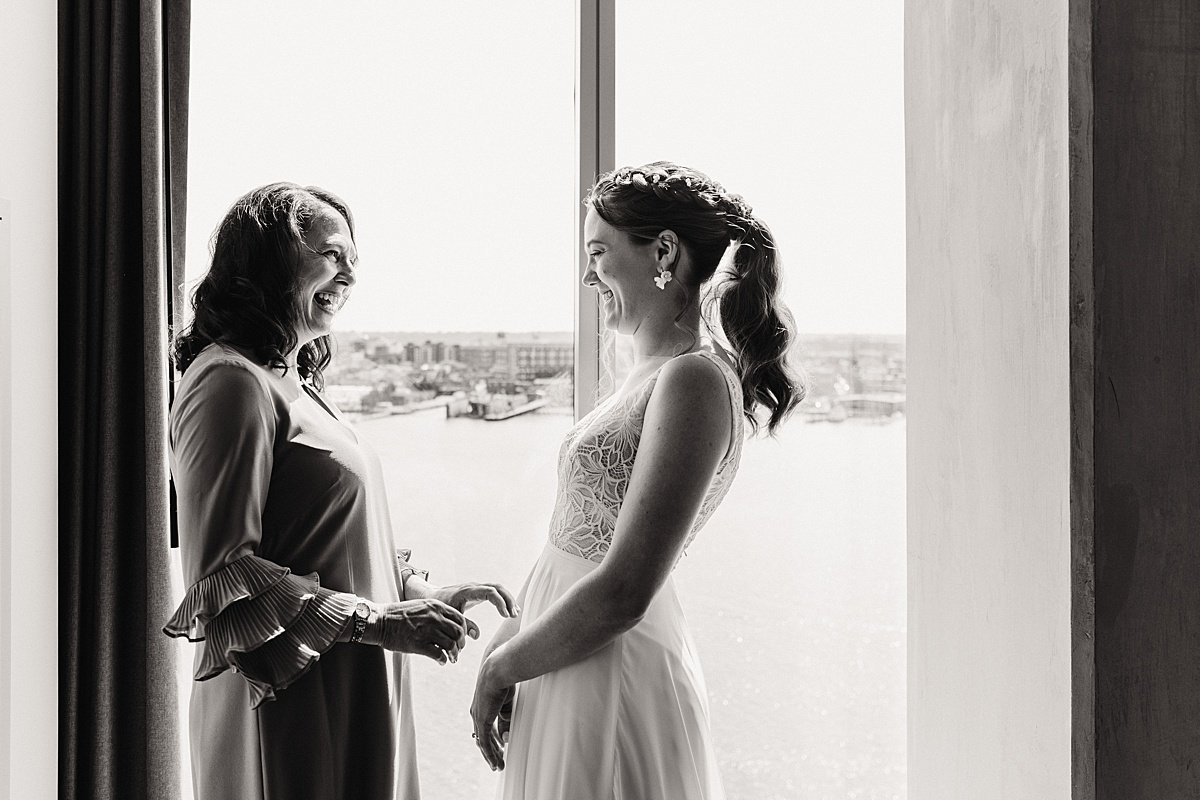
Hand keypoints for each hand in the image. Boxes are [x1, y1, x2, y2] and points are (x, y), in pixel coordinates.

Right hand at [361, 599, 469, 663]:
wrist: (380, 620)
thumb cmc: (400, 615)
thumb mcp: (422, 606)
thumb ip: (437, 613)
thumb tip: (451, 625)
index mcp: (436, 607)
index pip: (460, 619)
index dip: (464, 631)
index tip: (461, 639)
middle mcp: (434, 617)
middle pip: (459, 633)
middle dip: (461, 644)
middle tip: (457, 651)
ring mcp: (426, 630)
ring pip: (451, 645)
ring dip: (454, 654)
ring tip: (451, 659)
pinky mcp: (417, 644)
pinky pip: (438, 655)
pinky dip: (443, 660)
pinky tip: (441, 662)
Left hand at [434, 582, 519, 639]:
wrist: (434, 597)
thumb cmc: (441, 607)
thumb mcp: (451, 617)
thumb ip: (464, 626)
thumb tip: (476, 635)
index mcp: (468, 592)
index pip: (490, 592)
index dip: (500, 602)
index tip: (505, 615)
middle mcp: (475, 587)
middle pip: (498, 587)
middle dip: (508, 600)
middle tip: (514, 615)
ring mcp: (478, 588)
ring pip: (498, 588)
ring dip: (508, 599)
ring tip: (515, 613)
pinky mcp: (479, 591)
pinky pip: (495, 591)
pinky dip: (503, 599)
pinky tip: (508, 610)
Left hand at [470, 656, 512, 770]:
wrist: (498, 671)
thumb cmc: (504, 679)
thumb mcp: (506, 704)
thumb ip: (505, 721)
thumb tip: (506, 738)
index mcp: (482, 706)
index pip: (486, 726)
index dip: (493, 738)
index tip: (500, 746)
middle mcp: (476, 713)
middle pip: (483, 737)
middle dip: (492, 750)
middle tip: (499, 760)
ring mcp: (477, 718)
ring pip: (483, 743)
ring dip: (491, 756)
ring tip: (498, 766)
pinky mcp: (481, 721)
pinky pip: (485, 743)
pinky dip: (490, 755)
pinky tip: (496, 763)